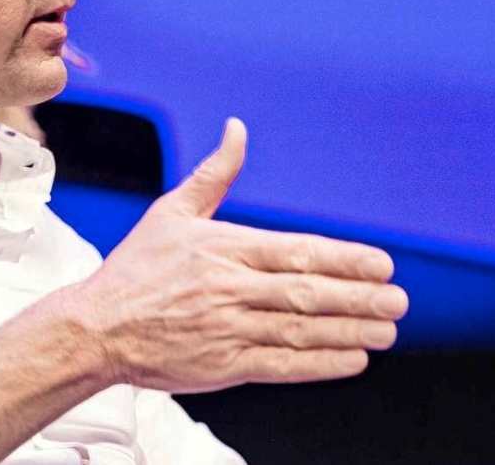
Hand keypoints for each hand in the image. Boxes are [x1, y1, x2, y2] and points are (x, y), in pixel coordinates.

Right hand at [72, 118, 408, 393]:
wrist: (96, 328)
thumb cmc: (135, 270)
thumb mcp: (172, 211)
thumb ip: (215, 173)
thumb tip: (237, 128)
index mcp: (223, 248)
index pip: (298, 252)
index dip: (345, 260)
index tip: (382, 264)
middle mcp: (230, 288)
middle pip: (307, 293)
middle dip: (359, 298)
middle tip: (398, 301)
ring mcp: (229, 329)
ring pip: (301, 330)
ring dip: (349, 331)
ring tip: (386, 331)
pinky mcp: (224, 365)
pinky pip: (282, 365)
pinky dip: (320, 363)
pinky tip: (352, 359)